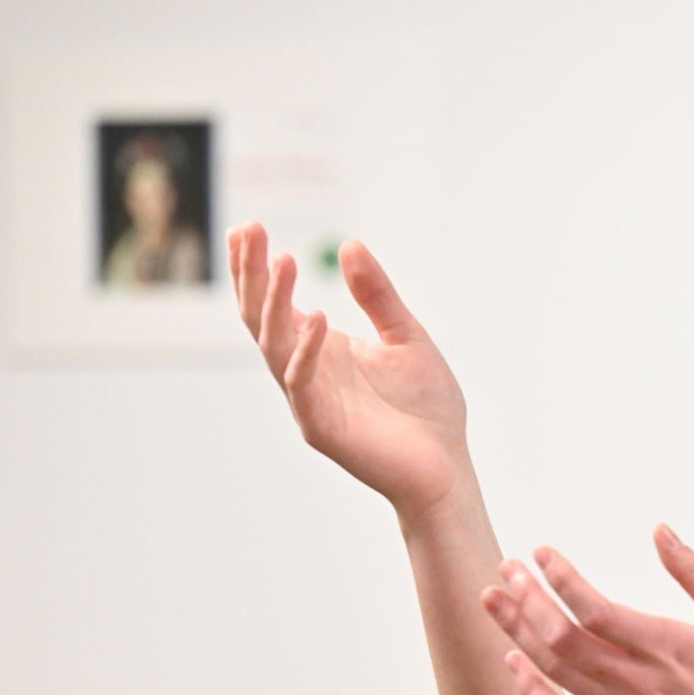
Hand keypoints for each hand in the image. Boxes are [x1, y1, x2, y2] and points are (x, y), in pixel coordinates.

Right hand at [230, 222, 471, 518]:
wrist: (446, 467)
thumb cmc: (427, 408)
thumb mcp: (406, 336)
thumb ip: (377, 296)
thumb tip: (350, 245)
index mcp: (320, 349)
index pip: (274, 303)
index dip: (257, 268)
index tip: (248, 227)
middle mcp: (305, 371)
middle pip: (262, 317)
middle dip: (252, 275)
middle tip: (247, 230)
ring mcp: (308, 400)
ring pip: (275, 346)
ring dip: (275, 302)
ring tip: (281, 259)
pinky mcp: (322, 427)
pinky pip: (303, 385)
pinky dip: (307, 351)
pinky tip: (318, 317)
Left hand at [480, 525, 693, 694]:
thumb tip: (660, 531)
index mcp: (664, 645)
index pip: (593, 607)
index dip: (559, 577)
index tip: (541, 553)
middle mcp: (635, 681)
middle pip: (560, 636)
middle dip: (526, 598)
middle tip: (507, 568)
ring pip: (553, 670)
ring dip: (517, 632)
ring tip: (494, 602)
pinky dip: (531, 691)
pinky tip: (514, 663)